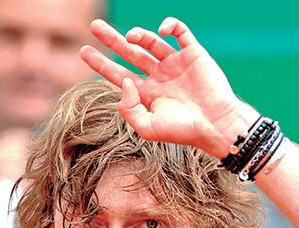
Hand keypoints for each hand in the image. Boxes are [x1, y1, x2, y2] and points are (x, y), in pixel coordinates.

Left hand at [79, 17, 258, 157]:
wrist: (215, 124)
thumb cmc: (182, 131)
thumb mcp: (147, 128)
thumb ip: (128, 108)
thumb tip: (124, 80)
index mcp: (147, 94)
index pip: (118, 75)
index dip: (100, 63)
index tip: (84, 51)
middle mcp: (159, 77)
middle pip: (129, 54)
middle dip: (112, 40)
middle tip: (95, 25)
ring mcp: (175, 64)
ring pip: (151, 42)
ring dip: (139, 35)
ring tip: (131, 36)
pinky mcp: (193, 53)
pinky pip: (179, 32)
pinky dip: (170, 26)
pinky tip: (161, 30)